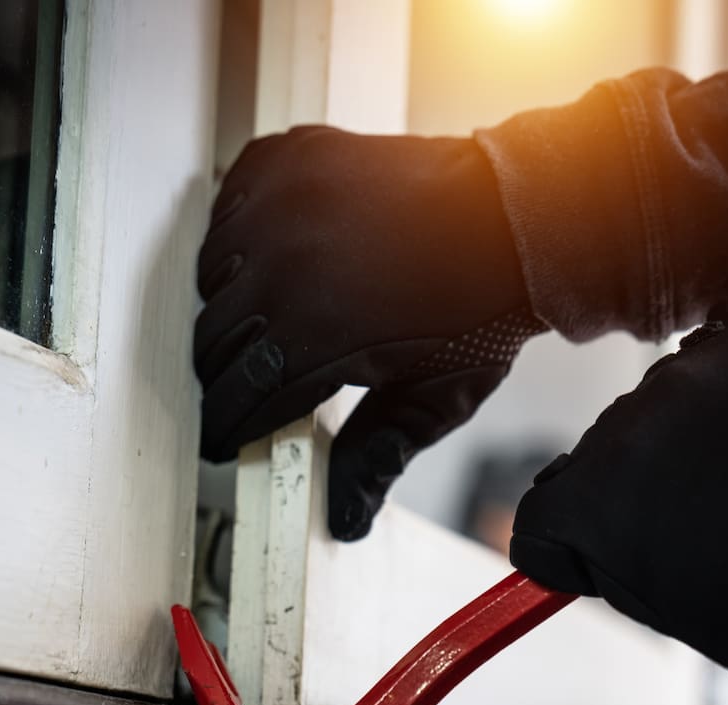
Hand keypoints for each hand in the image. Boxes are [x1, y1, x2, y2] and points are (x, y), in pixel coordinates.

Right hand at [196, 126, 543, 539]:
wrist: (515, 217)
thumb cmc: (480, 309)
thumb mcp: (433, 399)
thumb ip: (376, 457)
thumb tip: (345, 518)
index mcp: (314, 336)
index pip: (234, 398)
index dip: (226, 428)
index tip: (224, 437)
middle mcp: (283, 267)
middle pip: (212, 341)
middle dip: (227, 373)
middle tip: (255, 381)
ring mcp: (281, 207)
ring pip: (212, 275)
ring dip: (232, 303)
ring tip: (272, 316)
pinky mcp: (286, 162)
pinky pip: (228, 207)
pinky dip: (240, 233)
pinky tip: (274, 253)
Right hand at [510, 311, 727, 671]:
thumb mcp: (654, 595)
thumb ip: (610, 549)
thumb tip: (610, 515)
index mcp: (581, 506)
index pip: (545, 505)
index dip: (574, 532)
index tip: (607, 546)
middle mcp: (612, 433)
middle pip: (612, 446)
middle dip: (649, 472)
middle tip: (714, 511)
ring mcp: (676, 381)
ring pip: (668, 396)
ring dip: (698, 423)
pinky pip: (722, 345)